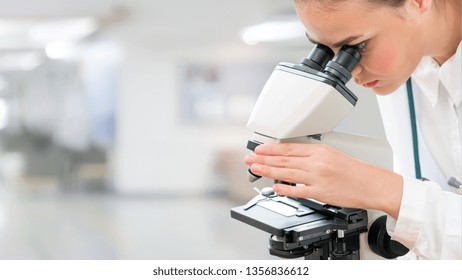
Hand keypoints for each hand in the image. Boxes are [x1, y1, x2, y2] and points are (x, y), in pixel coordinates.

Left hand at [244, 143, 402, 218]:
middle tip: (249, 159)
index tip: (259, 149)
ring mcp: (318, 178)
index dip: (271, 149)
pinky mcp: (321, 192)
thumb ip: (311, 156)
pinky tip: (275, 187)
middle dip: (264, 159)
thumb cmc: (354, 171)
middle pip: (284, 160)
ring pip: (288, 173)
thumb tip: (291, 160)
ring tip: (255, 169)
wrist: (372, 184)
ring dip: (269, 171)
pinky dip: (285, 189)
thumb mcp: (332, 155)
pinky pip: (299, 191)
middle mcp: (317, 162)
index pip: (289, 148)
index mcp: (319, 151)